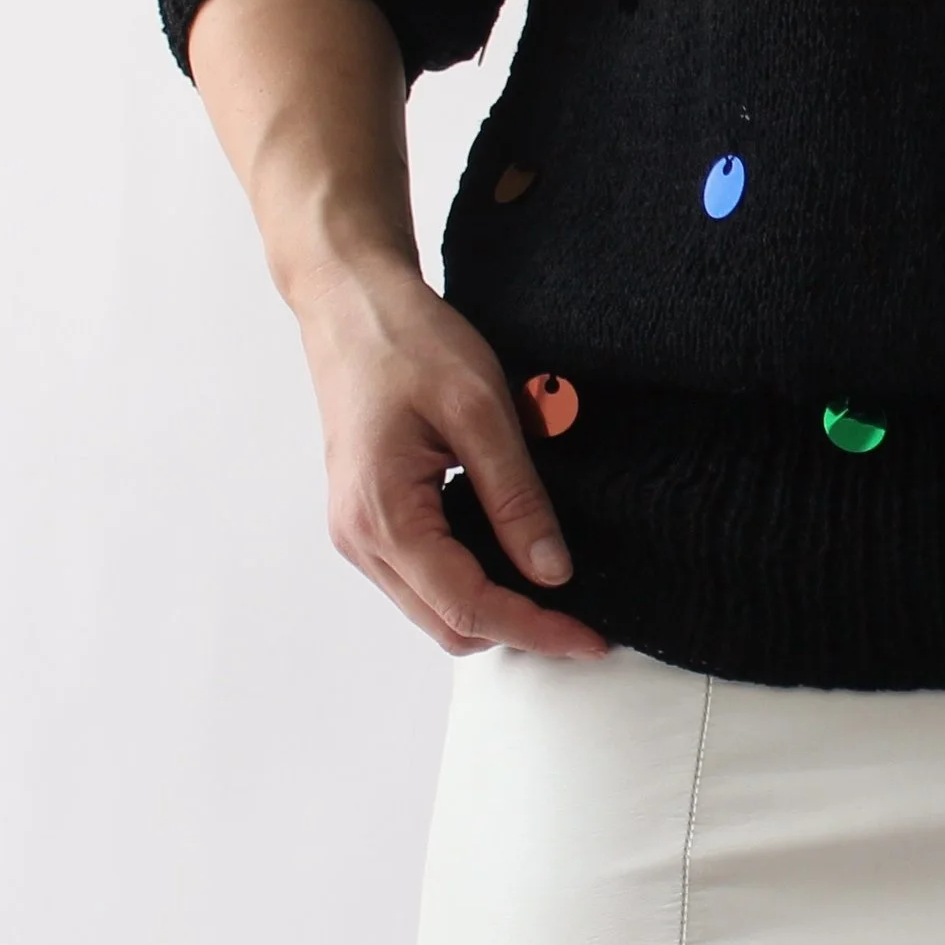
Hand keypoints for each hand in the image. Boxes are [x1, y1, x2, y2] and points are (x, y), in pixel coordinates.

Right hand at [292, 252, 609, 658]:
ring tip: (557, 594)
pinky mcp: (370, 517)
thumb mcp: (481, 412)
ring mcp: (359, 532)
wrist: (352, 304)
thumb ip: (516, 498)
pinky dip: (470, 583)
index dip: (536, 630)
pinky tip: (513, 560)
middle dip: (518, 631)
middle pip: (448, 625)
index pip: (469, 608)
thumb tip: (552, 571)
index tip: (592, 639)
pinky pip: (424, 576)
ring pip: (434, 608)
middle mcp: (360, 538)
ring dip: (495, 611)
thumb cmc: (408, 343)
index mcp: (384, 517)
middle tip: (585, 622)